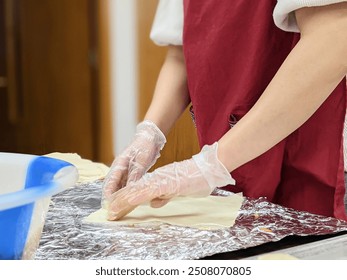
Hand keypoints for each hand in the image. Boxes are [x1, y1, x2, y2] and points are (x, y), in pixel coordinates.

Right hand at [102, 120, 165, 205]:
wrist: (149, 137)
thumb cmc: (144, 146)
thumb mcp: (140, 162)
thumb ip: (135, 176)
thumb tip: (130, 190)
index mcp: (118, 165)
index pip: (109, 183)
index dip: (108, 196)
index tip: (109, 207)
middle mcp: (119, 169)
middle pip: (111, 187)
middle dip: (111, 200)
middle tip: (114, 213)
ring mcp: (124, 171)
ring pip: (119, 187)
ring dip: (119, 197)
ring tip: (121, 210)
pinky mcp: (131, 172)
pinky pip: (126, 185)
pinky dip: (127, 193)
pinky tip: (131, 200)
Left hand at [106, 142, 234, 219]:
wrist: (205, 169)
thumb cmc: (194, 179)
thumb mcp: (176, 190)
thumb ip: (164, 196)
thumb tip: (153, 203)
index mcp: (158, 181)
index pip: (138, 190)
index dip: (126, 199)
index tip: (116, 208)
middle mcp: (156, 179)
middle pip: (134, 191)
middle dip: (121, 202)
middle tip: (110, 213)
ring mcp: (160, 180)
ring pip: (138, 190)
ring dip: (125, 200)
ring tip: (113, 209)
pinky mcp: (167, 182)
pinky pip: (150, 190)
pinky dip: (138, 195)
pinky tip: (129, 200)